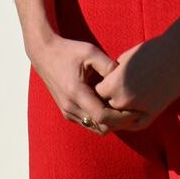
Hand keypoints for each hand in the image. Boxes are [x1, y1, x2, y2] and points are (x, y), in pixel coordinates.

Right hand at [29, 34, 143, 134]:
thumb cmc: (68, 50)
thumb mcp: (90, 52)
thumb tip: (125, 81)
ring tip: (123, 109)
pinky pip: (88, 123)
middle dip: (119, 122)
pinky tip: (109, 106)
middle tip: (133, 112)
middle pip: (101, 127)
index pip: (103, 117)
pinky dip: (100, 119)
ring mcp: (67, 111)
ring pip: (95, 128)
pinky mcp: (66, 112)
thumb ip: (108, 65)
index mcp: (76, 92)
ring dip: (110, 122)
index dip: (121, 117)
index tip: (135, 109)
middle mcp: (70, 106)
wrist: (44, 53)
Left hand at [93, 34, 179, 128]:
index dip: (99, 88)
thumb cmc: (150, 50)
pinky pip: (136, 125)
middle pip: (106, 107)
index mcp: (115, 83)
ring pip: (119, 119)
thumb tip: (108, 81)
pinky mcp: (154, 113)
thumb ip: (114, 73)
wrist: (176, 54)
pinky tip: (129, 116)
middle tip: (107, 98)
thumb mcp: (125, 58)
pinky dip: (130, 122)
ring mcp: (140, 108)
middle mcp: (124, 98)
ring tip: (118, 106)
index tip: (102, 85)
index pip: (97, 93)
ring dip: (118, 114)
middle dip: (106, 102)